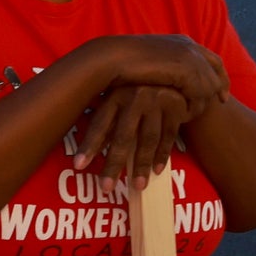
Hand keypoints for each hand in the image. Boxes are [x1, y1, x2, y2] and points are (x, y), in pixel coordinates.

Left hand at [69, 84, 193, 185]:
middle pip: (124, 136)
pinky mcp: (176, 108)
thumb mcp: (118, 93)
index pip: (100, 123)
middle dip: (114, 164)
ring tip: (137, 186)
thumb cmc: (136, 86)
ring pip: (148, 139)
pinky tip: (155, 171)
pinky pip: (168, 136)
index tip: (79, 166)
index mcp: (116, 93)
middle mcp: (136, 97)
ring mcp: (158, 102)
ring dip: (142, 165)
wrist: (173, 68)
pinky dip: (162, 155)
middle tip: (106, 187)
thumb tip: (83, 140)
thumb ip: (106, 114)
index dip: (89, 145)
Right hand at [87, 33, 227, 117]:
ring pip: (209, 86)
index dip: (219, 76)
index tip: (221, 93)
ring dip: (200, 103)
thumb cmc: (122, 61)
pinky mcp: (185, 70)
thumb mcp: (150, 61)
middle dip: (218, 88)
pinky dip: (192, 107)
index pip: (212, 59)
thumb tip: (172, 79)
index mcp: (183, 42)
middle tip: (218, 102)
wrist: (112, 57)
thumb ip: (165, 67)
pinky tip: (182, 116)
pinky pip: (199, 95)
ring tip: (188, 115)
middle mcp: (190, 47)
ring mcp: (190, 58)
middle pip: (216, 71)